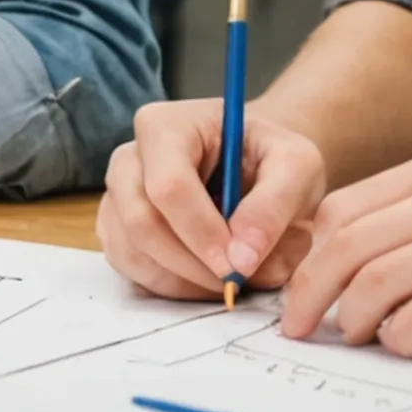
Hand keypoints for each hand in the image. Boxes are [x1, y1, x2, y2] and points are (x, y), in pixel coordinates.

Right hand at [97, 97, 326, 299]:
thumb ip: (275, 205)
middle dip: (192, 264)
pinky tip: (205, 277)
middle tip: (235, 280)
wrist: (252, 165)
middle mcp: (129, 158)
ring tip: (227, 276)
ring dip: (184, 280)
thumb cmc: (270, 158)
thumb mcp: (297, 166)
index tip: (238, 265)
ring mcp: (117, 195)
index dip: (201, 232)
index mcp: (166, 126)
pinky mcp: (115, 228)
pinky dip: (171, 286)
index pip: (169, 186)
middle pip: (141, 222)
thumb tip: (242, 257)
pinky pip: (131, 268)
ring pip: (132, 251)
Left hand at [276, 151, 411, 355]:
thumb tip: (357, 262)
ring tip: (351, 337)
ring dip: (348, 320)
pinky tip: (406, 344)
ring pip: (371, 283)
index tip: (298, 283)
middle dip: (306, 291)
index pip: (342, 207)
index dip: (309, 251)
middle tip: (294, 325)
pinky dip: (398, 340)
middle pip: (343, 245)